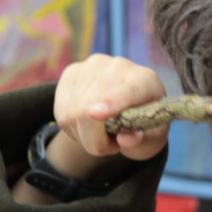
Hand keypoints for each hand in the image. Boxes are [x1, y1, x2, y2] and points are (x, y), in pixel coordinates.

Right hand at [49, 53, 169, 176]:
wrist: (129, 110)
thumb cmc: (143, 126)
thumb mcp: (150, 140)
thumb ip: (141, 140)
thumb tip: (126, 139)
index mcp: (146, 81)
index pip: (128, 90)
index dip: (111, 102)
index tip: (95, 115)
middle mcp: (119, 66)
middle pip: (90, 106)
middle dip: (95, 139)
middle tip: (111, 145)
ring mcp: (92, 66)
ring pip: (72, 112)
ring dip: (83, 135)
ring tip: (101, 133)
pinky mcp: (72, 72)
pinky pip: (61, 111)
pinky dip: (70, 127)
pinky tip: (86, 124)